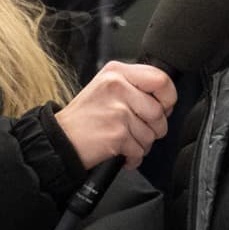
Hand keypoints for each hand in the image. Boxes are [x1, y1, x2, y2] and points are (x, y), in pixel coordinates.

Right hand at [53, 60, 176, 169]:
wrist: (60, 140)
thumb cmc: (83, 118)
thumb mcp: (105, 88)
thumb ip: (133, 86)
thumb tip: (164, 100)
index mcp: (116, 72)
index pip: (161, 79)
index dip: (168, 98)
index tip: (162, 107)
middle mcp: (117, 87)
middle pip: (159, 111)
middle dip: (154, 128)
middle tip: (137, 130)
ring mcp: (118, 111)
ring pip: (152, 133)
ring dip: (141, 144)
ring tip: (124, 141)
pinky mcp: (117, 134)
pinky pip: (140, 150)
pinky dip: (132, 157)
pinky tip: (119, 152)